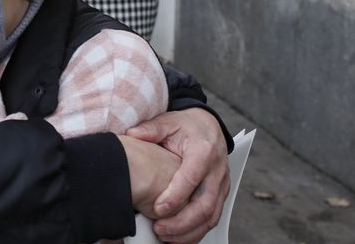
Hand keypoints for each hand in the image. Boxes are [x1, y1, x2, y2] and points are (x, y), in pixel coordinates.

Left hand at [126, 108, 229, 242]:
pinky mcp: (221, 194)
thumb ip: (150, 129)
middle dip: (182, 222)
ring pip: (211, 216)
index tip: (158, 209)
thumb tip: (132, 134)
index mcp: (203, 151)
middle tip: (160, 229)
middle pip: (205, 204)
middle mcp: (217, 170)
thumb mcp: (167, 122)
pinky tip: (180, 237)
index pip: (191, 178)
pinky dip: (197, 231)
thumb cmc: (186, 126)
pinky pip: (213, 218)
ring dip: (190, 231)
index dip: (176, 196)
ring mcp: (222, 184)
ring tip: (166, 237)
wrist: (207, 126)